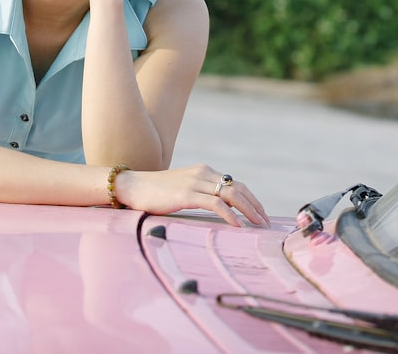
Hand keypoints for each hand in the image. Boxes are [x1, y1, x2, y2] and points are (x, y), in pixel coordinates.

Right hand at [113, 164, 269, 227]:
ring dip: (248, 210)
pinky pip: (215, 204)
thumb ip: (200, 193)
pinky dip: (230, 215)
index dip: (251, 199)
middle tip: (266, 222)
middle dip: (255, 205)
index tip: (260, 214)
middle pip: (238, 188)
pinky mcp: (186, 194)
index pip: (235, 183)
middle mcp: (202, 173)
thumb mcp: (182, 189)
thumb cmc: (155, 192)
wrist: (132, 186)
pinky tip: (237, 226)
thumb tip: (219, 209)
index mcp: (203, 171)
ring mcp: (194, 182)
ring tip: (258, 224)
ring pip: (231, 194)